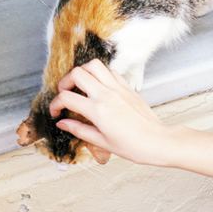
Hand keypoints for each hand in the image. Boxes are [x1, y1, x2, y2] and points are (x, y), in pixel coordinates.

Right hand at [49, 60, 181, 166]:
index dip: (55, 104)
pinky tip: (98, 87)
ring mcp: (118, 88)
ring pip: (93, 65)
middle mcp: (107, 95)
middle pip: (77, 73)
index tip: (55, 112)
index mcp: (98, 111)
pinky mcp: (127, 87)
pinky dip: (100, 74)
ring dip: (82, 72)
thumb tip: (63, 123)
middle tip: (65, 94)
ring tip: (80, 86)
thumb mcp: (102, 142)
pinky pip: (110, 71)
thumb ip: (79, 130)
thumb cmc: (133, 146)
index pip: (67, 98)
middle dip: (65, 82)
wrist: (157, 141)